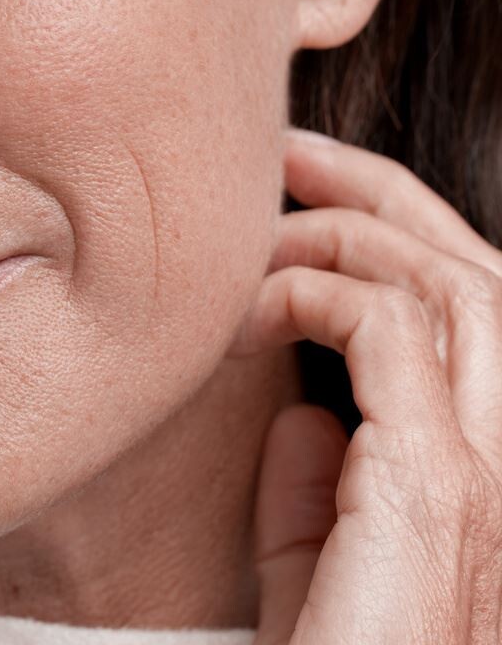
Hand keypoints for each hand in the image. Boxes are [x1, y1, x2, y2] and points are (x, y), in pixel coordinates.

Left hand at [233, 128, 501, 644]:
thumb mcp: (319, 576)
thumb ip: (318, 489)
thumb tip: (301, 410)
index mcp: (489, 467)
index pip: (473, 302)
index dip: (399, 224)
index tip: (308, 182)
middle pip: (471, 269)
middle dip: (379, 193)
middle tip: (287, 154)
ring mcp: (491, 472)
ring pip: (450, 282)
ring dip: (346, 235)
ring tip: (263, 230)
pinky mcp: (436, 487)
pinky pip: (391, 332)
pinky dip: (319, 296)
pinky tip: (252, 314)